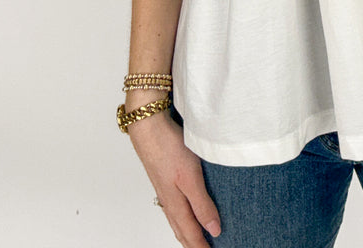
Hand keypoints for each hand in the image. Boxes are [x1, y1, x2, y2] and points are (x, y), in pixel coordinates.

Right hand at [128, 111, 220, 245]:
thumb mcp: (190, 178)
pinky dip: (181, 214)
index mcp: (175, 203)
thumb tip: (213, 230)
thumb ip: (202, 204)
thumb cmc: (168, 149)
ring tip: (196, 237)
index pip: (191, 232)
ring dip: (187, 230)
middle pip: (181, 229)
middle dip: (192, 242)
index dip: (201, 246)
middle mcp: (168, 199)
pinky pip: (173, 204)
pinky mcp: (164, 176)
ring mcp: (164, 188)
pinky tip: (185, 208)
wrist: (148, 126)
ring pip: (176, 217)